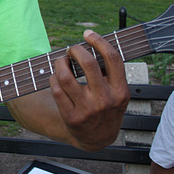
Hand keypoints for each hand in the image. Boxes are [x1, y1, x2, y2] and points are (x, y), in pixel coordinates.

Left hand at [50, 30, 129, 150]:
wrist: (97, 139)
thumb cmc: (107, 109)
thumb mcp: (118, 94)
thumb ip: (111, 74)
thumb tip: (94, 45)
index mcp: (120, 91)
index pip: (112, 59)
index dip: (99, 41)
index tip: (88, 34)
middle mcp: (105, 100)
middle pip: (88, 63)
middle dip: (76, 50)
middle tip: (72, 49)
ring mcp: (87, 110)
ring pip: (66, 76)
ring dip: (60, 63)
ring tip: (61, 61)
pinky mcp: (71, 117)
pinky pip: (56, 90)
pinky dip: (53, 78)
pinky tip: (56, 77)